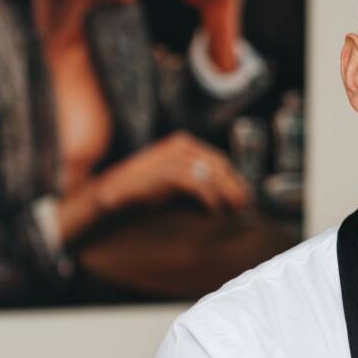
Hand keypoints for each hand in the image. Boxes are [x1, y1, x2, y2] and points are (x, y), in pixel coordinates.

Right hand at [96, 130, 249, 212]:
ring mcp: (174, 155)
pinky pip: (199, 184)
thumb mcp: (178, 184)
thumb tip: (231, 199)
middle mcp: (182, 145)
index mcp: (185, 145)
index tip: (244, 197)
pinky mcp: (168, 170)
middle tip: (244, 206)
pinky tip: (212, 212)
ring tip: (233, 211)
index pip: (219, 160)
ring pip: (213, 174)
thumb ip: (200, 185)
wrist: (113, 194)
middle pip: (220, 166)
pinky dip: (210, 199)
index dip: (235, 179)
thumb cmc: (147, 193)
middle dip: (235, 187)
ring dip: (227, 194)